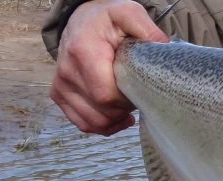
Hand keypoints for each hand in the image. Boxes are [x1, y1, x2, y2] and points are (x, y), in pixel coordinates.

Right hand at [50, 0, 167, 135]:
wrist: (82, 19)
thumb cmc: (107, 19)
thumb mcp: (129, 12)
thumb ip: (146, 29)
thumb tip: (163, 48)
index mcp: (84, 52)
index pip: (106, 95)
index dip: (128, 101)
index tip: (140, 89)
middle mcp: (67, 71)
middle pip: (102, 111)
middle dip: (124, 109)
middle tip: (137, 95)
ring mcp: (61, 84)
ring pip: (92, 122)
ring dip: (115, 120)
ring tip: (129, 106)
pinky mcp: (59, 93)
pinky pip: (82, 122)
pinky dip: (102, 125)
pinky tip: (118, 118)